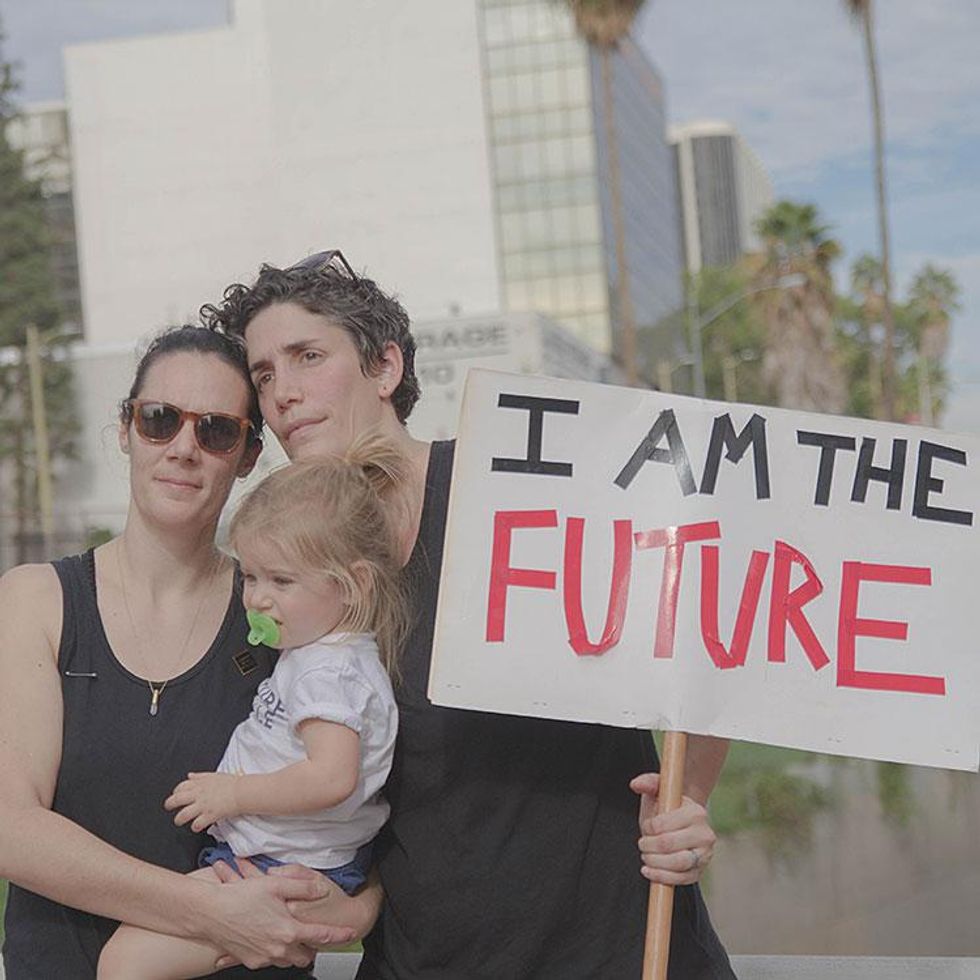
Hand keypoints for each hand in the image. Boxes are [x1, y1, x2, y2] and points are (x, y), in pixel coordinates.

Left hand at [165, 771, 239, 831]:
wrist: (242, 792)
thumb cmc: (231, 783)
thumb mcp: (214, 775)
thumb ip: (199, 776)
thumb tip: (190, 775)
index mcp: (199, 784)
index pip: (180, 787)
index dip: (176, 792)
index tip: (176, 795)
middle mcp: (198, 794)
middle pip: (176, 799)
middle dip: (169, 804)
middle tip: (169, 807)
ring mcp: (203, 805)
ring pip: (183, 814)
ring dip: (179, 819)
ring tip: (179, 820)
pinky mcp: (209, 815)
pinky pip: (196, 824)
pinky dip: (195, 826)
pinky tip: (196, 826)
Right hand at [206, 859, 356, 969]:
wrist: (210, 912)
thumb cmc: (240, 897)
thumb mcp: (276, 885)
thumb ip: (303, 887)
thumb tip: (320, 890)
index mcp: (288, 930)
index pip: (321, 935)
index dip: (339, 935)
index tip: (350, 934)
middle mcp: (277, 948)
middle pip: (305, 956)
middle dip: (312, 948)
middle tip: (313, 934)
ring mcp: (263, 957)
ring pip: (287, 960)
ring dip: (293, 950)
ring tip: (290, 933)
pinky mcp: (250, 961)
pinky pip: (269, 960)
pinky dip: (274, 952)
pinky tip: (269, 937)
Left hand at [630, 772, 716, 885]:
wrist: (683, 823)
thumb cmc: (667, 806)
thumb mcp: (659, 791)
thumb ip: (648, 783)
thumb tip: (636, 784)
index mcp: (696, 812)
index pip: (663, 825)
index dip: (648, 828)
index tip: (645, 826)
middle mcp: (705, 834)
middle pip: (668, 845)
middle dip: (648, 847)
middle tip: (642, 844)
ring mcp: (705, 854)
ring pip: (677, 864)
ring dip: (654, 863)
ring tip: (646, 856)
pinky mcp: (700, 870)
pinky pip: (682, 879)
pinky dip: (663, 877)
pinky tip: (649, 871)